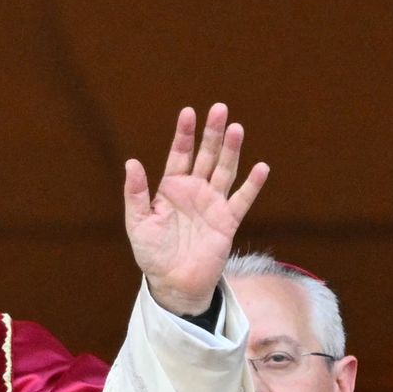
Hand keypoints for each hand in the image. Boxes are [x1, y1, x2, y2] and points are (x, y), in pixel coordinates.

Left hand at [123, 104, 268, 315]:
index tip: (189, 112)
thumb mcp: (137, 222)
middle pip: (205, 155)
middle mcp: (194, 191)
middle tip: (219, 108)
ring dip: (231, 151)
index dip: (184, 134)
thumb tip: (131, 162)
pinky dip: (252, 185)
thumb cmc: (152, 253)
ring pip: (224, 171)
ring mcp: (212, 204)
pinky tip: (260, 167)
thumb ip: (136, 194)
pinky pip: (242, 200)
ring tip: (236, 129)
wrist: (173, 283)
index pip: (179, 154)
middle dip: (212, 133)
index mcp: (171, 188)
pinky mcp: (227, 221)